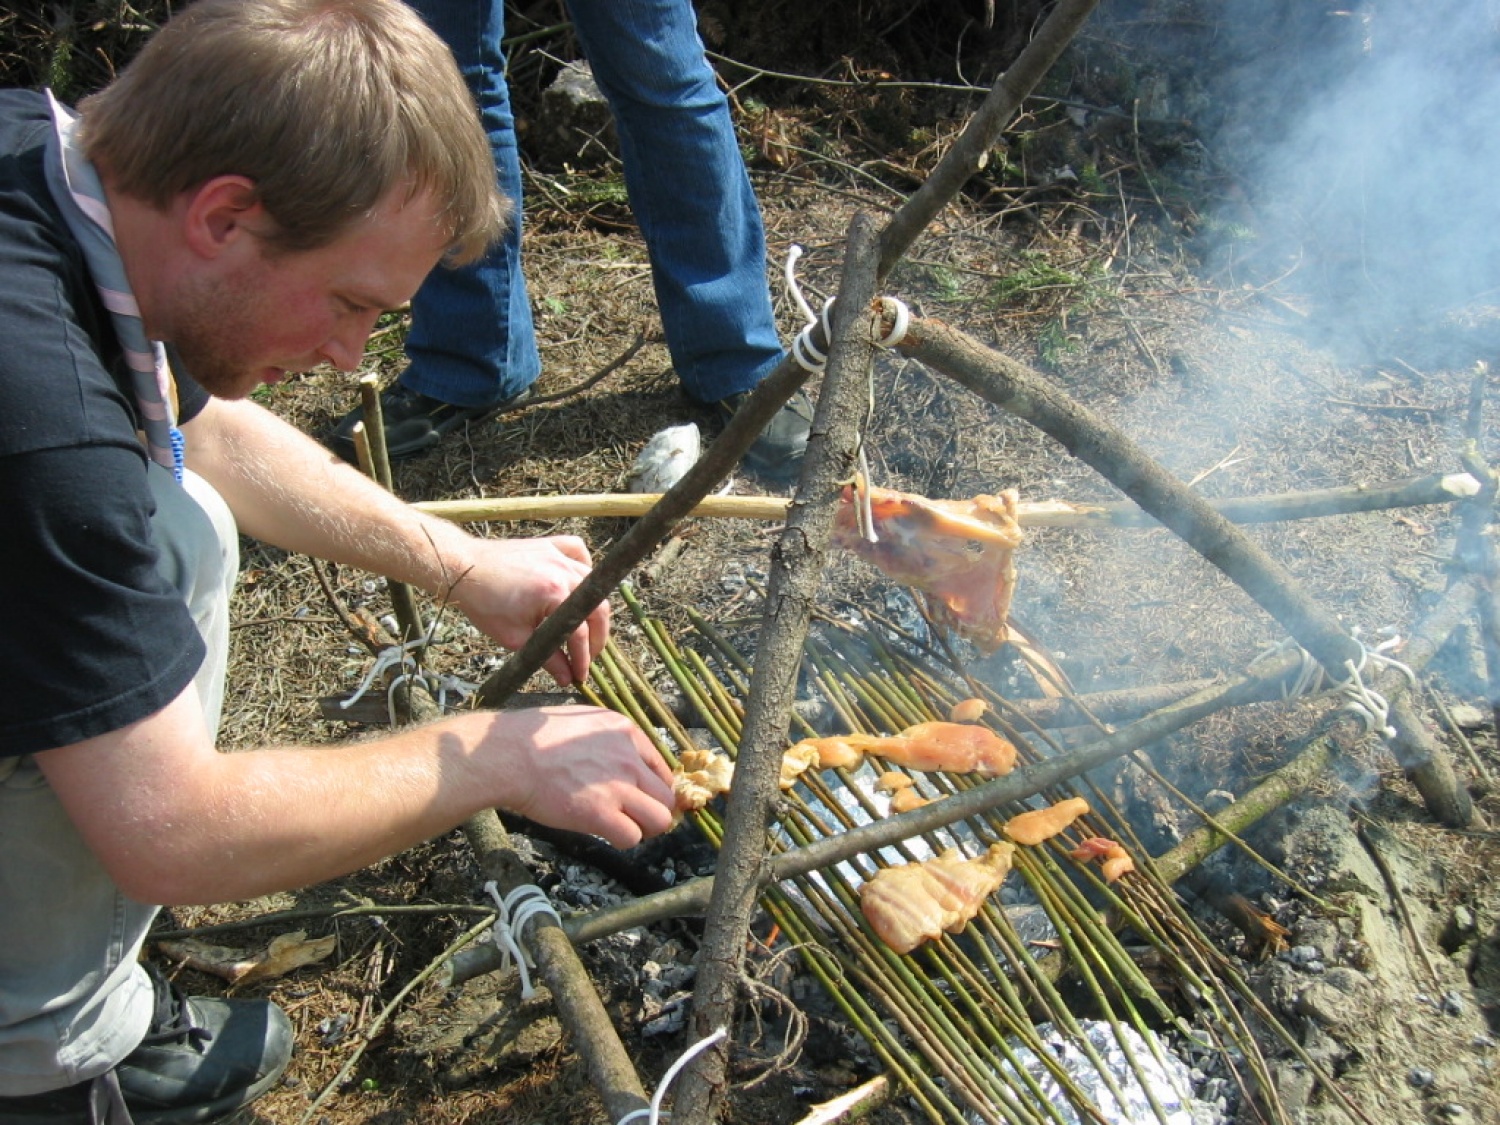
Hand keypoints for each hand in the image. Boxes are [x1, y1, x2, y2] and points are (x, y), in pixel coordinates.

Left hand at [447, 535, 608, 685]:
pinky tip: (579, 584)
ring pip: (593, 582)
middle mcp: (563, 571)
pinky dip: (585, 567)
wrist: (462, 569)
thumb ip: (546, 658)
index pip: (579, 633)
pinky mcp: (550, 545)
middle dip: (597, 637)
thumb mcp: (514, 638)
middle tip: (589, 656)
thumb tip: (566, 677)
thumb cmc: (483, 603)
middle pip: (597, 608)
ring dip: (594, 607)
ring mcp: (558, 554)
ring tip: (586, 629)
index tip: (580, 675)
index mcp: (554, 593)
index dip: (582, 658)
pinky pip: (579, 553)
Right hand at [486, 706, 675, 847]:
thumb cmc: (534, 738)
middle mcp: (629, 758)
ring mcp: (618, 786)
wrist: (510, 755)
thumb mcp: (582, 720)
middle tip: (636, 818)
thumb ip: (607, 738)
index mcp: (625, 732)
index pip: (662, 767)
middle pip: (667, 796)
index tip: (644, 798)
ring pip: (659, 820)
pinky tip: (606, 834)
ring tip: (625, 828)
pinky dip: (623, 841)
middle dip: (654, 811)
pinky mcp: (601, 813)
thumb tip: (617, 756)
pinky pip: (632, 838)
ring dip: (644, 829)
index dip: (655, 788)